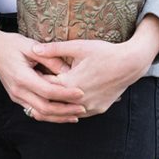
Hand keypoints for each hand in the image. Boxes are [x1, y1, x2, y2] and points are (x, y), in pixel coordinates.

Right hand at [0, 29, 83, 122]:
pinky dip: (49, 114)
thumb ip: (50, 59)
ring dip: (58, 117)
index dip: (66, 94)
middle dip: (65, 110)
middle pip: (44, 108)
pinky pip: (34, 110)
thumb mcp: (31, 46)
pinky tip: (62, 113)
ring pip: (39, 113)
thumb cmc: (11, 44)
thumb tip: (69, 71)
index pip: (47, 92)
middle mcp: (18, 90)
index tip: (81, 93)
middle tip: (83, 108)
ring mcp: (16, 96)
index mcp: (21, 77)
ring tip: (76, 115)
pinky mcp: (17, 97)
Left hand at [32, 31, 158, 116]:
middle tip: (29, 94)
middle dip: (43, 97)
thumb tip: (34, 49)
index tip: (28, 76)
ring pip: (66, 112)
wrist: (131, 63)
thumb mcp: (78, 46)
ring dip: (55, 107)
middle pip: (54, 103)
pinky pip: (79, 112)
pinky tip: (62, 105)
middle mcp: (80, 99)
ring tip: (42, 102)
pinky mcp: (99, 109)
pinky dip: (70, 109)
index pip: (46, 87)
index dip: (37, 81)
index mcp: (71, 83)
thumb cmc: (104, 52)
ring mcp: (90, 107)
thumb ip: (54, 49)